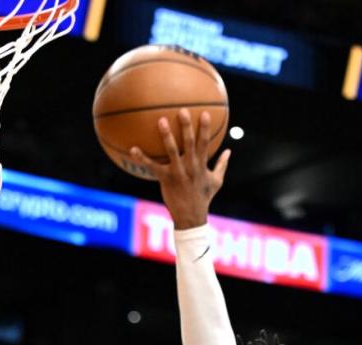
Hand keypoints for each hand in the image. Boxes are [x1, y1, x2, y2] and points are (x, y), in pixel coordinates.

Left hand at [129, 109, 230, 230]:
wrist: (191, 217)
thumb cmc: (203, 198)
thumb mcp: (217, 181)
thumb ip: (222, 164)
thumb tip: (229, 150)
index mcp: (202, 164)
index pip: (205, 143)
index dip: (205, 128)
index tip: (204, 112)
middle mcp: (191, 166)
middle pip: (189, 142)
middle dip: (187, 126)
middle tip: (182, 110)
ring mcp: (178, 172)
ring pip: (172, 151)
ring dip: (167, 136)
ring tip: (161, 121)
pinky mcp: (166, 179)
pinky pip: (152, 167)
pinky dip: (142, 158)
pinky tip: (132, 149)